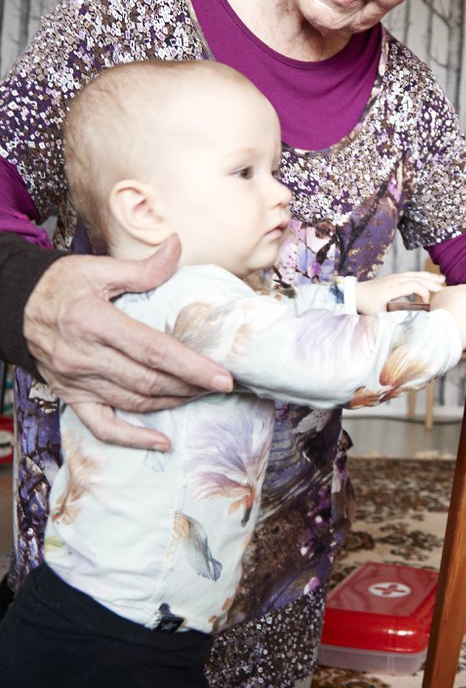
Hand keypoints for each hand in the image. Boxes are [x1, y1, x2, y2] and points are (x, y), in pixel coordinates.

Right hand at [23, 236, 232, 449]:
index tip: (222, 377)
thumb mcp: (98, 268)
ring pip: (134, 402)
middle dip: (189, 386)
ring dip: (172, 402)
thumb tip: (176, 246)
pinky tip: (162, 441)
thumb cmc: (59, 285)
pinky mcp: (71, 397)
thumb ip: (142, 268)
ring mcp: (76, 382)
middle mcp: (84, 357)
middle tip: (218, 384)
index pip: (153, 350)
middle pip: (148, 380)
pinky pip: (103, 427)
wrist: (13, 306)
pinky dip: (133, 439)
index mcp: (94, 322)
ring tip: (200, 395)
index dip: (191, 366)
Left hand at [355, 270, 444, 314]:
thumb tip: (410, 324)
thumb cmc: (366, 306)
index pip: (415, 285)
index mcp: (393, 288)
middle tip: (445, 289)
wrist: (354, 294)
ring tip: (442, 279)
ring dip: (429, 277)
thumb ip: (394, 318)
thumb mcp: (380, 315)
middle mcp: (395, 279)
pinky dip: (421, 276)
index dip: (424, 293)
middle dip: (432, 283)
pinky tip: (428, 279)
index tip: (427, 303)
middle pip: (418, 277)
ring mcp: (394, 277)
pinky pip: (411, 274)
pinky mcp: (393, 278)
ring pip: (415, 274)